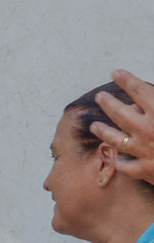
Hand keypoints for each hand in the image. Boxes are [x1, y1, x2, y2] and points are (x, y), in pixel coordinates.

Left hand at [90, 69, 153, 185]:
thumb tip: (148, 97)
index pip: (138, 90)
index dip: (126, 80)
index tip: (116, 73)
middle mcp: (147, 129)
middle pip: (120, 114)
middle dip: (108, 103)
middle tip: (100, 96)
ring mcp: (144, 151)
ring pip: (115, 140)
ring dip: (103, 131)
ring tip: (94, 126)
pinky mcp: (145, 170)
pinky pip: (126, 166)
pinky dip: (121, 161)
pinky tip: (116, 158)